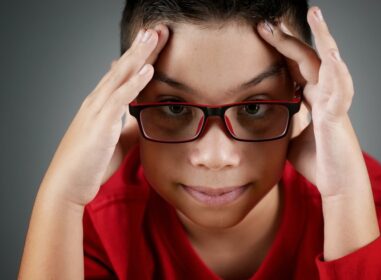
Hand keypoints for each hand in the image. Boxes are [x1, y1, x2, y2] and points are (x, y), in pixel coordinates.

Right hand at [40, 25, 168, 206]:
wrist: (67, 185)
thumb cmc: (90, 165)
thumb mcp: (116, 143)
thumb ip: (129, 129)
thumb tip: (141, 121)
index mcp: (101, 105)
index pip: (122, 75)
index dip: (138, 58)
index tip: (152, 43)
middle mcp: (97, 102)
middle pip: (123, 68)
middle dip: (141, 48)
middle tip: (157, 29)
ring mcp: (97, 110)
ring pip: (121, 76)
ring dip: (140, 55)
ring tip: (155, 36)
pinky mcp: (100, 123)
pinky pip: (120, 97)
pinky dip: (135, 82)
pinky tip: (148, 69)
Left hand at [257, 7, 369, 197]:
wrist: (336, 184)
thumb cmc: (317, 162)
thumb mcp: (291, 138)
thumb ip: (284, 124)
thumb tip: (267, 119)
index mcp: (313, 99)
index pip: (296, 67)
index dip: (281, 50)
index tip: (262, 35)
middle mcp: (325, 95)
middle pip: (307, 58)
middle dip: (288, 39)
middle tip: (268, 22)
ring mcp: (333, 102)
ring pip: (329, 63)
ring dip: (322, 37)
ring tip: (315, 13)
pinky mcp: (338, 114)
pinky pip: (340, 87)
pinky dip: (337, 69)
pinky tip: (332, 51)